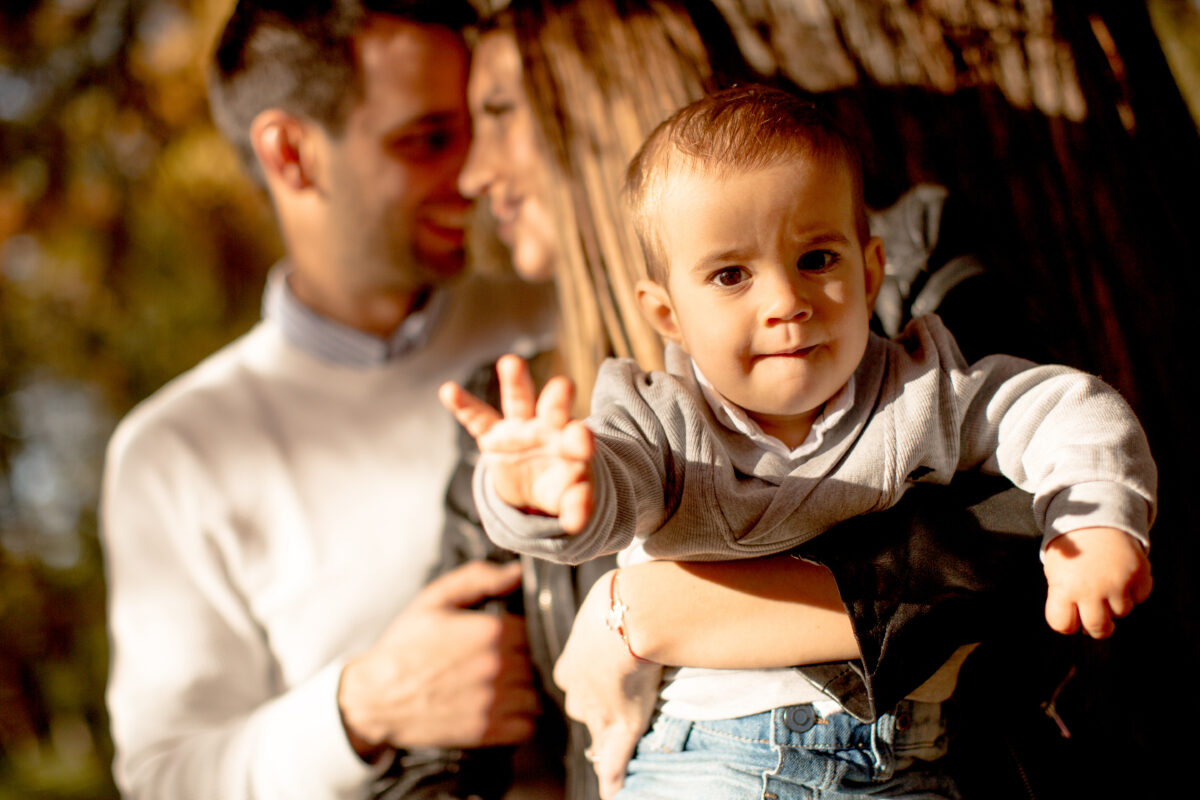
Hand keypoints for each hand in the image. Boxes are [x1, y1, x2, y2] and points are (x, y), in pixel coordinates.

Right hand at [338, 560, 538, 757]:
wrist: (375, 696)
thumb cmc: (404, 645)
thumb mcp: (434, 599)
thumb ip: (477, 578)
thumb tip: (516, 572)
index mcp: (489, 630)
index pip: (529, 629)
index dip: (514, 633)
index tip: (497, 639)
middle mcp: (497, 665)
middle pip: (534, 662)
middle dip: (519, 661)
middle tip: (495, 663)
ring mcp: (493, 700)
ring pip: (535, 694)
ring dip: (522, 691)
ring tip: (500, 687)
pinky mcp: (486, 731)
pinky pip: (527, 726)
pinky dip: (521, 720)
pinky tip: (502, 710)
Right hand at [440, 353, 595, 531]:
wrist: (535, 486)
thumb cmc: (559, 485)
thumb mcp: (569, 498)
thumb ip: (576, 507)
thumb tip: (576, 524)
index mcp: (571, 444)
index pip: (578, 440)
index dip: (581, 441)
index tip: (585, 441)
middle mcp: (548, 428)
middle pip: (554, 409)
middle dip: (557, 399)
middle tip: (563, 386)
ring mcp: (519, 428)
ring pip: (519, 400)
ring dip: (515, 381)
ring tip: (510, 363)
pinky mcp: (493, 435)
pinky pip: (477, 417)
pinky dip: (463, 404)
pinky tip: (448, 390)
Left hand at [553, 570, 660, 798]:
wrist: (631, 615)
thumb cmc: (619, 602)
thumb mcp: (604, 603)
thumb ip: (608, 609)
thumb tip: (616, 601)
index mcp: (571, 665)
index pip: (577, 687)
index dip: (589, 690)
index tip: (598, 688)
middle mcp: (579, 692)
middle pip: (585, 711)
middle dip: (596, 713)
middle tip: (612, 710)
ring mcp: (600, 711)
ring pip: (598, 734)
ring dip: (604, 745)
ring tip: (613, 753)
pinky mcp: (623, 723)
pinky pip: (614, 760)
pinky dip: (612, 779)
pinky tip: (612, 792)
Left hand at [1043, 526, 1151, 638]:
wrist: (1095, 518)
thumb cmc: (1074, 551)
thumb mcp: (1057, 571)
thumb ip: (1064, 599)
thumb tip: (1083, 628)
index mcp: (1064, 587)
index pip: (1062, 624)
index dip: (1066, 623)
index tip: (1070, 614)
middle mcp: (1091, 588)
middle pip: (1098, 628)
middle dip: (1097, 626)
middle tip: (1096, 615)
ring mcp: (1118, 583)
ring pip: (1122, 612)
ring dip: (1115, 603)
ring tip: (1105, 580)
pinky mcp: (1139, 575)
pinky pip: (1140, 597)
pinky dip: (1133, 590)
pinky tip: (1121, 574)